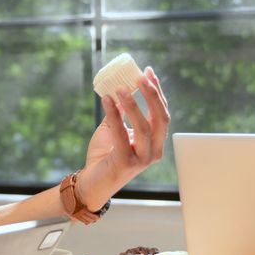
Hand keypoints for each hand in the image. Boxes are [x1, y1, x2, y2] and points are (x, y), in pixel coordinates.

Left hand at [77, 67, 170, 208]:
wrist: (92, 182)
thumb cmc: (105, 155)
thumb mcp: (115, 128)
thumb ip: (121, 112)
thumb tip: (121, 87)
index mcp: (155, 142)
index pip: (162, 114)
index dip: (157, 92)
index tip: (148, 72)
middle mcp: (154, 151)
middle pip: (161, 119)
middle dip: (152, 95)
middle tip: (140, 77)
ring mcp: (142, 159)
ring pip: (144, 127)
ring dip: (133, 105)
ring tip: (121, 88)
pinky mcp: (126, 163)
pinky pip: (121, 134)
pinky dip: (114, 115)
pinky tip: (107, 100)